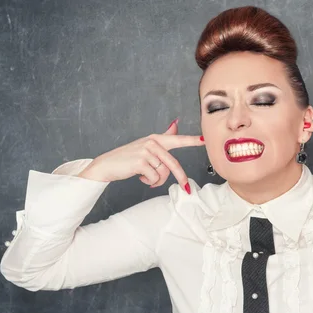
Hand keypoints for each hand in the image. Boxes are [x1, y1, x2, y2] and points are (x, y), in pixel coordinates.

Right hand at [78, 118, 204, 192]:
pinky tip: (140, 177)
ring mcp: (146, 152)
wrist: (107, 165)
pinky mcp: (140, 162)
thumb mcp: (146, 145)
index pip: (177, 139)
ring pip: (163, 173)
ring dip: (157, 181)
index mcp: (156, 139)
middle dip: (181, 178)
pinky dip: (149, 182)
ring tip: (146, 177)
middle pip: (173, 164)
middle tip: (187, 189)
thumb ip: (164, 136)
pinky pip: (154, 178)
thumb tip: (176, 123)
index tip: (205, 140)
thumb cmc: (128, 157)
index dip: (192, 140)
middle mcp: (152, 143)